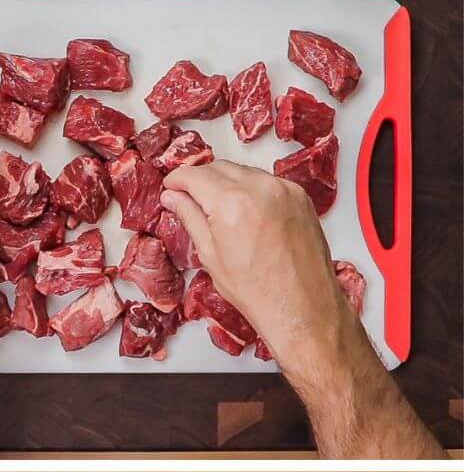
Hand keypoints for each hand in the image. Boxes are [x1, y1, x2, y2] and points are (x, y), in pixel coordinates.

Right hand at [160, 161, 362, 386]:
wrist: (299, 304)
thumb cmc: (254, 289)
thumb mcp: (210, 255)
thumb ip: (190, 218)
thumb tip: (173, 199)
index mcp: (232, 203)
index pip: (195, 175)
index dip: (177, 179)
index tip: (170, 187)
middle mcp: (260, 188)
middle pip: (220, 167)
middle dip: (200, 179)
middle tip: (188, 198)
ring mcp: (284, 189)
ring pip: (244, 171)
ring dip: (225, 182)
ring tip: (216, 207)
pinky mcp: (300, 196)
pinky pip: (267, 181)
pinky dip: (250, 188)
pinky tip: (244, 211)